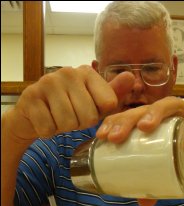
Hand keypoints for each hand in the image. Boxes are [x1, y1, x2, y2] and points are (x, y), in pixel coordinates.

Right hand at [5, 65, 134, 141]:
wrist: (33, 114)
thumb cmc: (68, 108)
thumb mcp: (95, 102)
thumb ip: (113, 93)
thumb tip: (131, 77)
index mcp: (87, 72)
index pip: (108, 104)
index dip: (98, 115)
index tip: (88, 110)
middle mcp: (68, 72)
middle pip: (89, 117)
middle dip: (80, 124)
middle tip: (71, 117)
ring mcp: (47, 82)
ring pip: (68, 123)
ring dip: (63, 128)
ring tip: (58, 118)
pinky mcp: (31, 97)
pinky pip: (49, 128)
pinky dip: (47, 131)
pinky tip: (45, 120)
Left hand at [96, 96, 183, 191]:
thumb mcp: (170, 174)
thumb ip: (157, 185)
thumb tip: (142, 203)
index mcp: (157, 124)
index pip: (132, 117)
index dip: (115, 121)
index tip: (102, 136)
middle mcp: (172, 114)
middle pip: (146, 108)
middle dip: (128, 119)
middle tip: (116, 137)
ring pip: (171, 104)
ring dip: (155, 114)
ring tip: (144, 128)